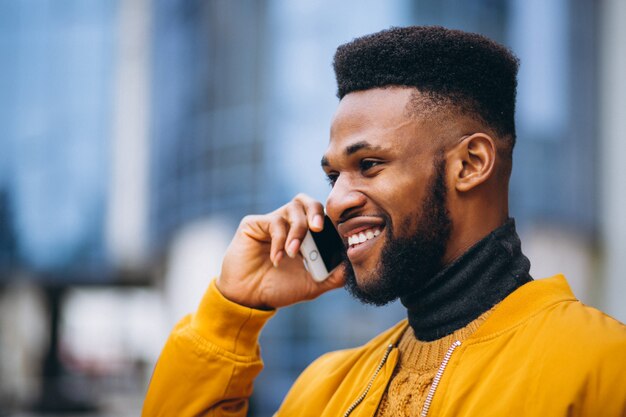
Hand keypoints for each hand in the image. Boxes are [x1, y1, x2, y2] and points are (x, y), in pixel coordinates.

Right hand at [217, 194, 345, 308]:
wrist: (248, 298)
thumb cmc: (279, 289)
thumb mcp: (312, 285)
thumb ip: (334, 276)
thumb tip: (354, 264)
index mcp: (306, 236)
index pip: (323, 216)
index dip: (334, 219)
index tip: (340, 231)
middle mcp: (290, 224)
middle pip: (308, 202)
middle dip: (317, 212)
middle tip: (319, 228)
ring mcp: (273, 222)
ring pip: (293, 208)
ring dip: (297, 230)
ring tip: (293, 253)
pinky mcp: (255, 224)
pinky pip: (274, 222)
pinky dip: (279, 240)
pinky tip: (277, 259)